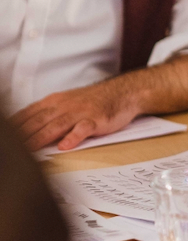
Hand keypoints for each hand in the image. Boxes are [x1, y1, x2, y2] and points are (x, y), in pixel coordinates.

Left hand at [12, 78, 137, 152]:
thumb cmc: (93, 101)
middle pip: (39, 120)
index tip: (7, 137)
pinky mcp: (96, 119)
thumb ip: (48, 115)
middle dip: (23, 134)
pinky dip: (73, 137)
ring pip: (57, 125)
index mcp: (55, 101)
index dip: (16, 125)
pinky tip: (64, 146)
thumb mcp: (67, 103)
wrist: (122, 92)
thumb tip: (28, 130)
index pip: (29, 113)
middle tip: (13, 147)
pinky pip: (83, 129)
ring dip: (41, 137)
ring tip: (30, 149)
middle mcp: (65, 105)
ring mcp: (81, 112)